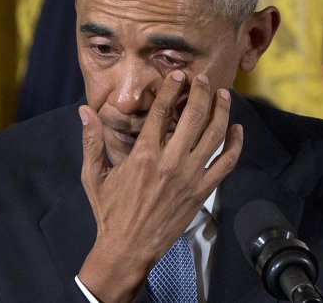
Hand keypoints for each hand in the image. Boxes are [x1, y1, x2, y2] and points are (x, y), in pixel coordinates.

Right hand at [77, 70, 242, 302]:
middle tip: (202, 78)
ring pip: (214, 136)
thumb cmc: (109, 212)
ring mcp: (189, 177)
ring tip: (223, 94)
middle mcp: (170, 162)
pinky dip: (236, 145)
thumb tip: (84, 111)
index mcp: (143, 154)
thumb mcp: (93, 176)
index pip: (161, 110)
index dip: (171, 88)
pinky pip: (226, 164)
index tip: (178, 74)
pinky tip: (238, 130)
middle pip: (192, 116)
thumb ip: (91, 141)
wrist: (127, 249)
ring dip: (221, 111)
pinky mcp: (201, 192)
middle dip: (200, 91)